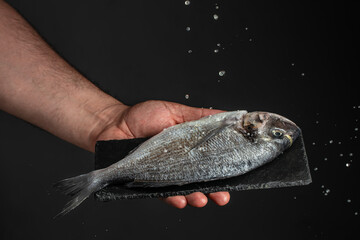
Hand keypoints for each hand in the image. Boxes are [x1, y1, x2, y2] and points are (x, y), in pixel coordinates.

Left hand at [96, 100, 229, 207]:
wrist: (114, 124)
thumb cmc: (144, 116)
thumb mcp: (177, 111)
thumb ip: (201, 116)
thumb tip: (229, 115)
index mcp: (190, 145)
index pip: (212, 160)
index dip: (224, 168)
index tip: (236, 174)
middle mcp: (181, 162)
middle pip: (202, 179)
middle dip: (215, 189)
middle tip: (222, 196)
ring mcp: (166, 173)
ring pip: (185, 190)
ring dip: (196, 197)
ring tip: (202, 199)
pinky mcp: (150, 181)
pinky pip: (162, 194)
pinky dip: (172, 198)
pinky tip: (181, 200)